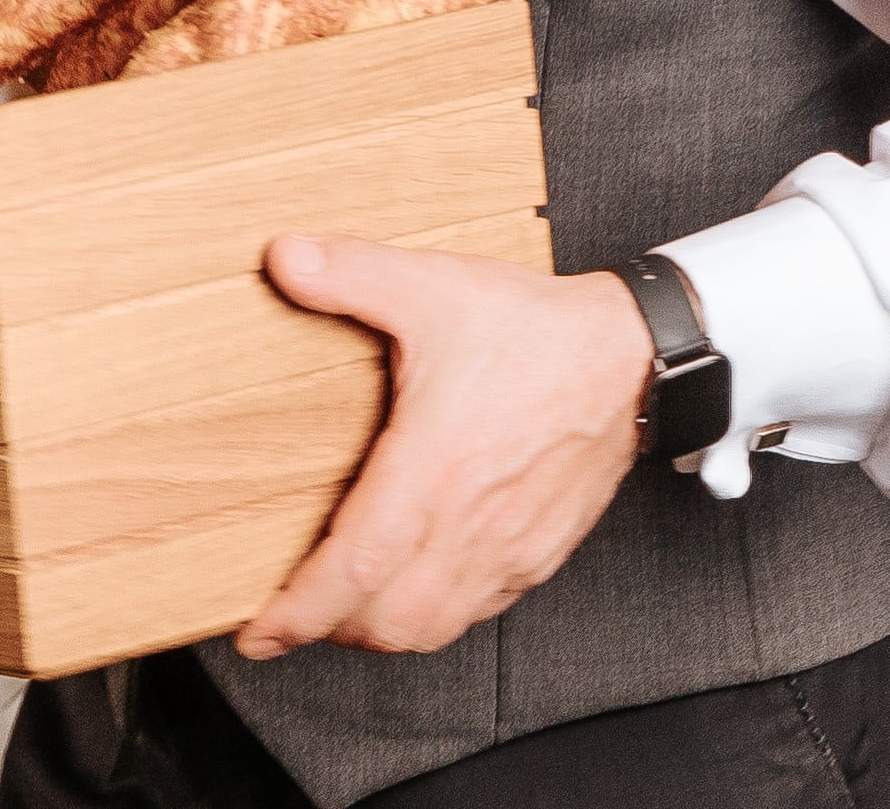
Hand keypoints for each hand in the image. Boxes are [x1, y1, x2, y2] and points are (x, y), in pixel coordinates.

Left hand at [233, 234, 655, 660]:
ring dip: (380, 630)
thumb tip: (283, 257)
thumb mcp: (433, 286)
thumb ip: (351, 273)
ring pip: (434, 628)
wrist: (630, 356)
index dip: (299, 611)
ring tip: (342, 607)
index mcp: (435, 467)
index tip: (259, 632)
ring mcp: (509, 547)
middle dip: (329, 629)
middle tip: (287, 613)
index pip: (355, 570)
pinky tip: (411, 585)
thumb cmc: (536, 329)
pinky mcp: (536, 553)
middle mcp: (472, 523)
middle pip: (389, 621)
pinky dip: (432, 615)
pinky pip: (476, 611)